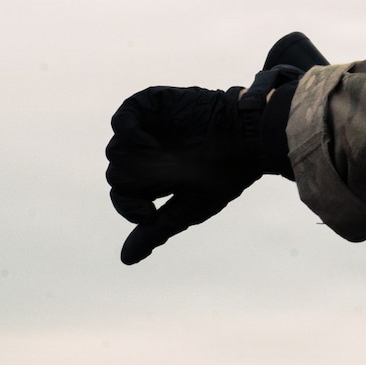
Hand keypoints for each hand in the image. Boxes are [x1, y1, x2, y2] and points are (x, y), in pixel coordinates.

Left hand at [105, 85, 259, 263]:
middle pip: (117, 174)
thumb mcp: (189, 208)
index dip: (128, 206)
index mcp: (155, 177)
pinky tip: (150, 144)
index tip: (148, 213)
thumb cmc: (225, 176)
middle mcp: (146, 152)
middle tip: (170, 176)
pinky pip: (122, 118)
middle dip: (140, 182)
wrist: (248, 138)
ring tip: (165, 158)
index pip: (122, 194)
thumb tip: (125, 260)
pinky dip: (130, 133)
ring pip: (116, 150)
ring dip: (138, 160)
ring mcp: (146, 127)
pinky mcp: (150, 104)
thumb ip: (156, 230)